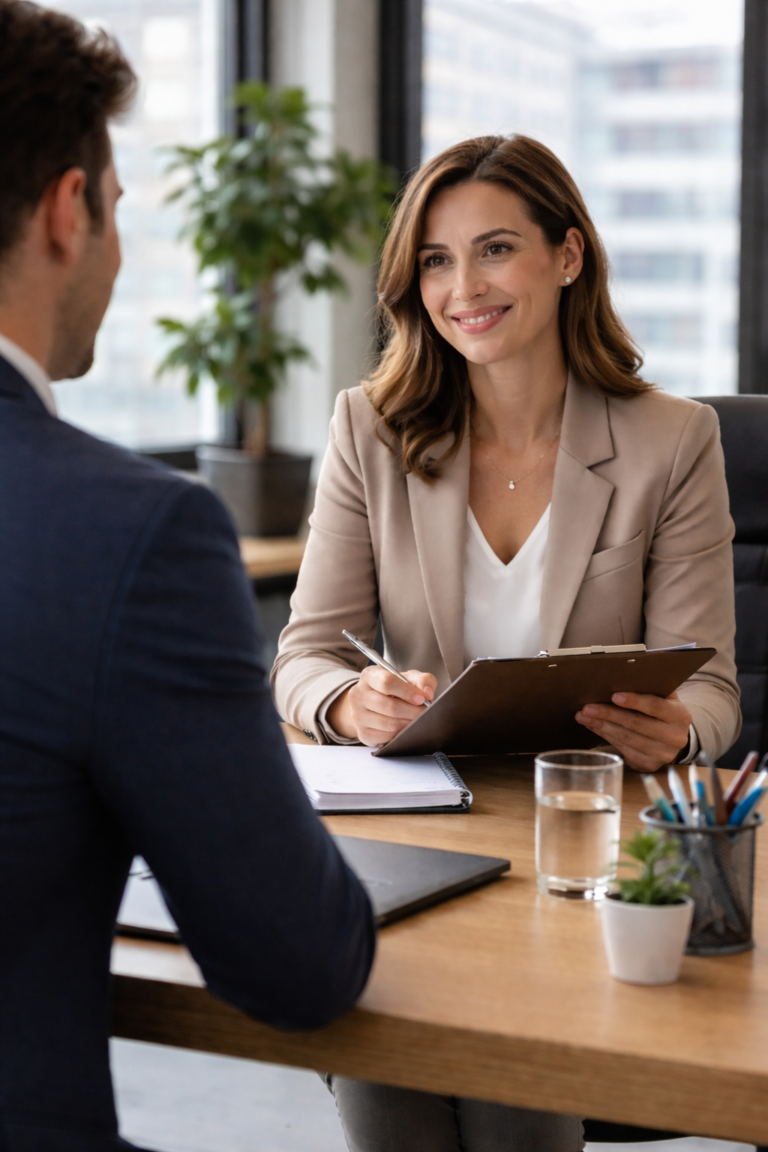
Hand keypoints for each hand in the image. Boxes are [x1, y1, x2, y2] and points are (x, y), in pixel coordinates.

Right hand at [327, 666, 436, 746]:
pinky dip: (400, 734)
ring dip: (408, 724)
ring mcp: (358, 716)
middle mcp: (358, 694)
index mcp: (369, 676)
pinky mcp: (363, 734)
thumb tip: (427, 693)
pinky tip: (405, 728)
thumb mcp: (409, 678)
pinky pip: (386, 737)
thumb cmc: (394, 689)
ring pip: (389, 724)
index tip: (422, 698)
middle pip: (390, 706)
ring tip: (418, 720)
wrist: (375, 703)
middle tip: (425, 713)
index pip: (387, 683)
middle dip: (413, 712)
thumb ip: (422, 680)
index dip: (407, 692)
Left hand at [575, 690, 691, 772]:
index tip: (613, 696)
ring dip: (602, 726)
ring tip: (584, 717)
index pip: (655, 706)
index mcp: (680, 716)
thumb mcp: (664, 698)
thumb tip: (622, 676)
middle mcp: (675, 737)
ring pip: (627, 738)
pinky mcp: (649, 765)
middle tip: (587, 708)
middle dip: (609, 714)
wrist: (673, 737)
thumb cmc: (663, 711)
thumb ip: (649, 688)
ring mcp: (662, 754)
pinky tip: (594, 727)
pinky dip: (605, 737)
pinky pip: (623, 750)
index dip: (634, 701)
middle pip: (636, 724)